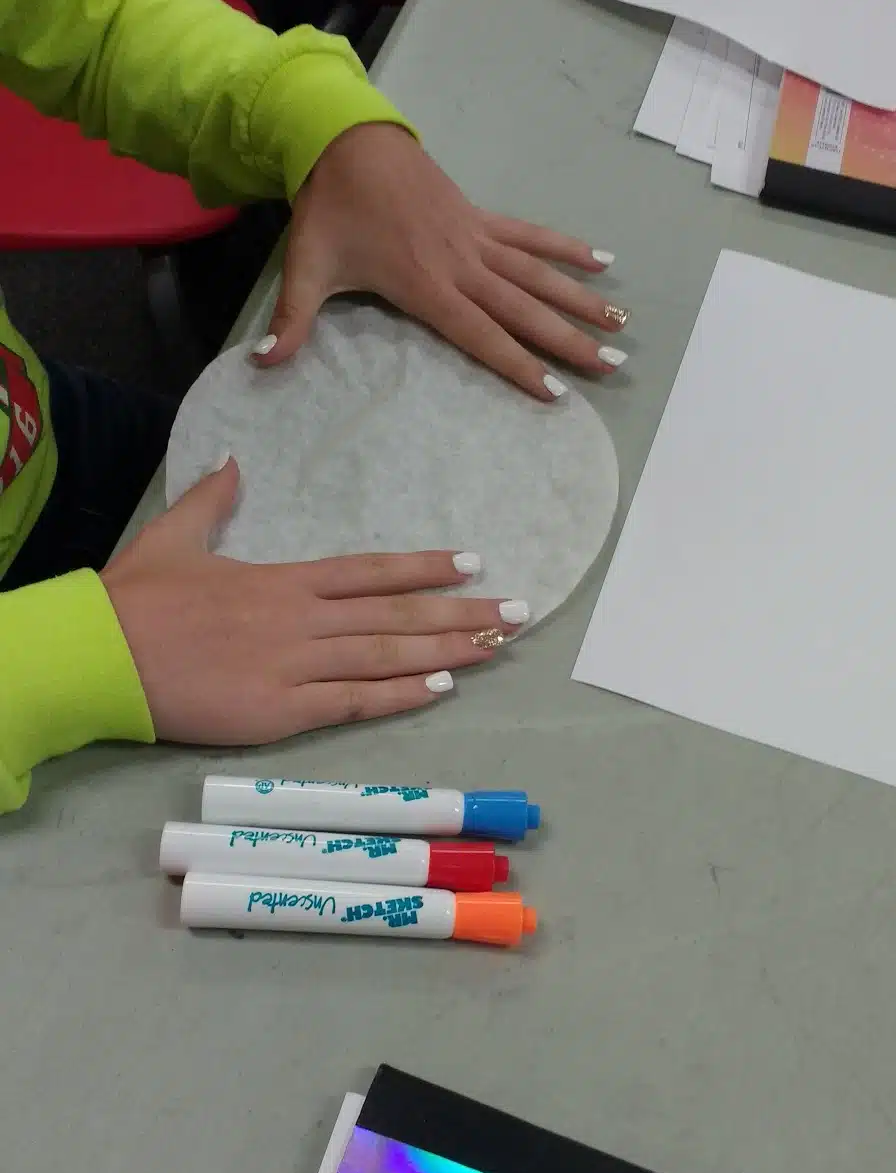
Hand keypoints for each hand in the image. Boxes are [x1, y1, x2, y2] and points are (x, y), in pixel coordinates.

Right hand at [101, 458, 525, 743]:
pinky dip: (399, 694)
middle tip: (517, 611)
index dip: (423, 568)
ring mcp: (295, 666)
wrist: (101, 654)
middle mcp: (301, 620)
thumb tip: (235, 461)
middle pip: (395, 614)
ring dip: (447, 650)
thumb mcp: (173, 536)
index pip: (369, 571)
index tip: (470, 562)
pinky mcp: (281, 711)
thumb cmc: (134, 600)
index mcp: (282, 581)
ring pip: (386, 656)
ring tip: (496, 645)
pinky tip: (440, 686)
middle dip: (461, 612)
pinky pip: (354, 702)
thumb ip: (212, 501)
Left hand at [256, 124, 627, 399]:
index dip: (517, 363)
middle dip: (569, 339)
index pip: (480, 333)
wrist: (344, 139)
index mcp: (424, 284)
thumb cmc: (327, 210)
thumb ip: (290, 322)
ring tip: (622, 324)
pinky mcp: (479, 215)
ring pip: (537, 274)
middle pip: (523, 309)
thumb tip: (263, 365)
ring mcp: (475, 237)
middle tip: (611, 365)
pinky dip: (564, 249)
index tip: (555, 390)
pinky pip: (529, 235)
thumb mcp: (304, 267)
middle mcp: (460, 263)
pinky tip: (602, 261)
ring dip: (580, 299)